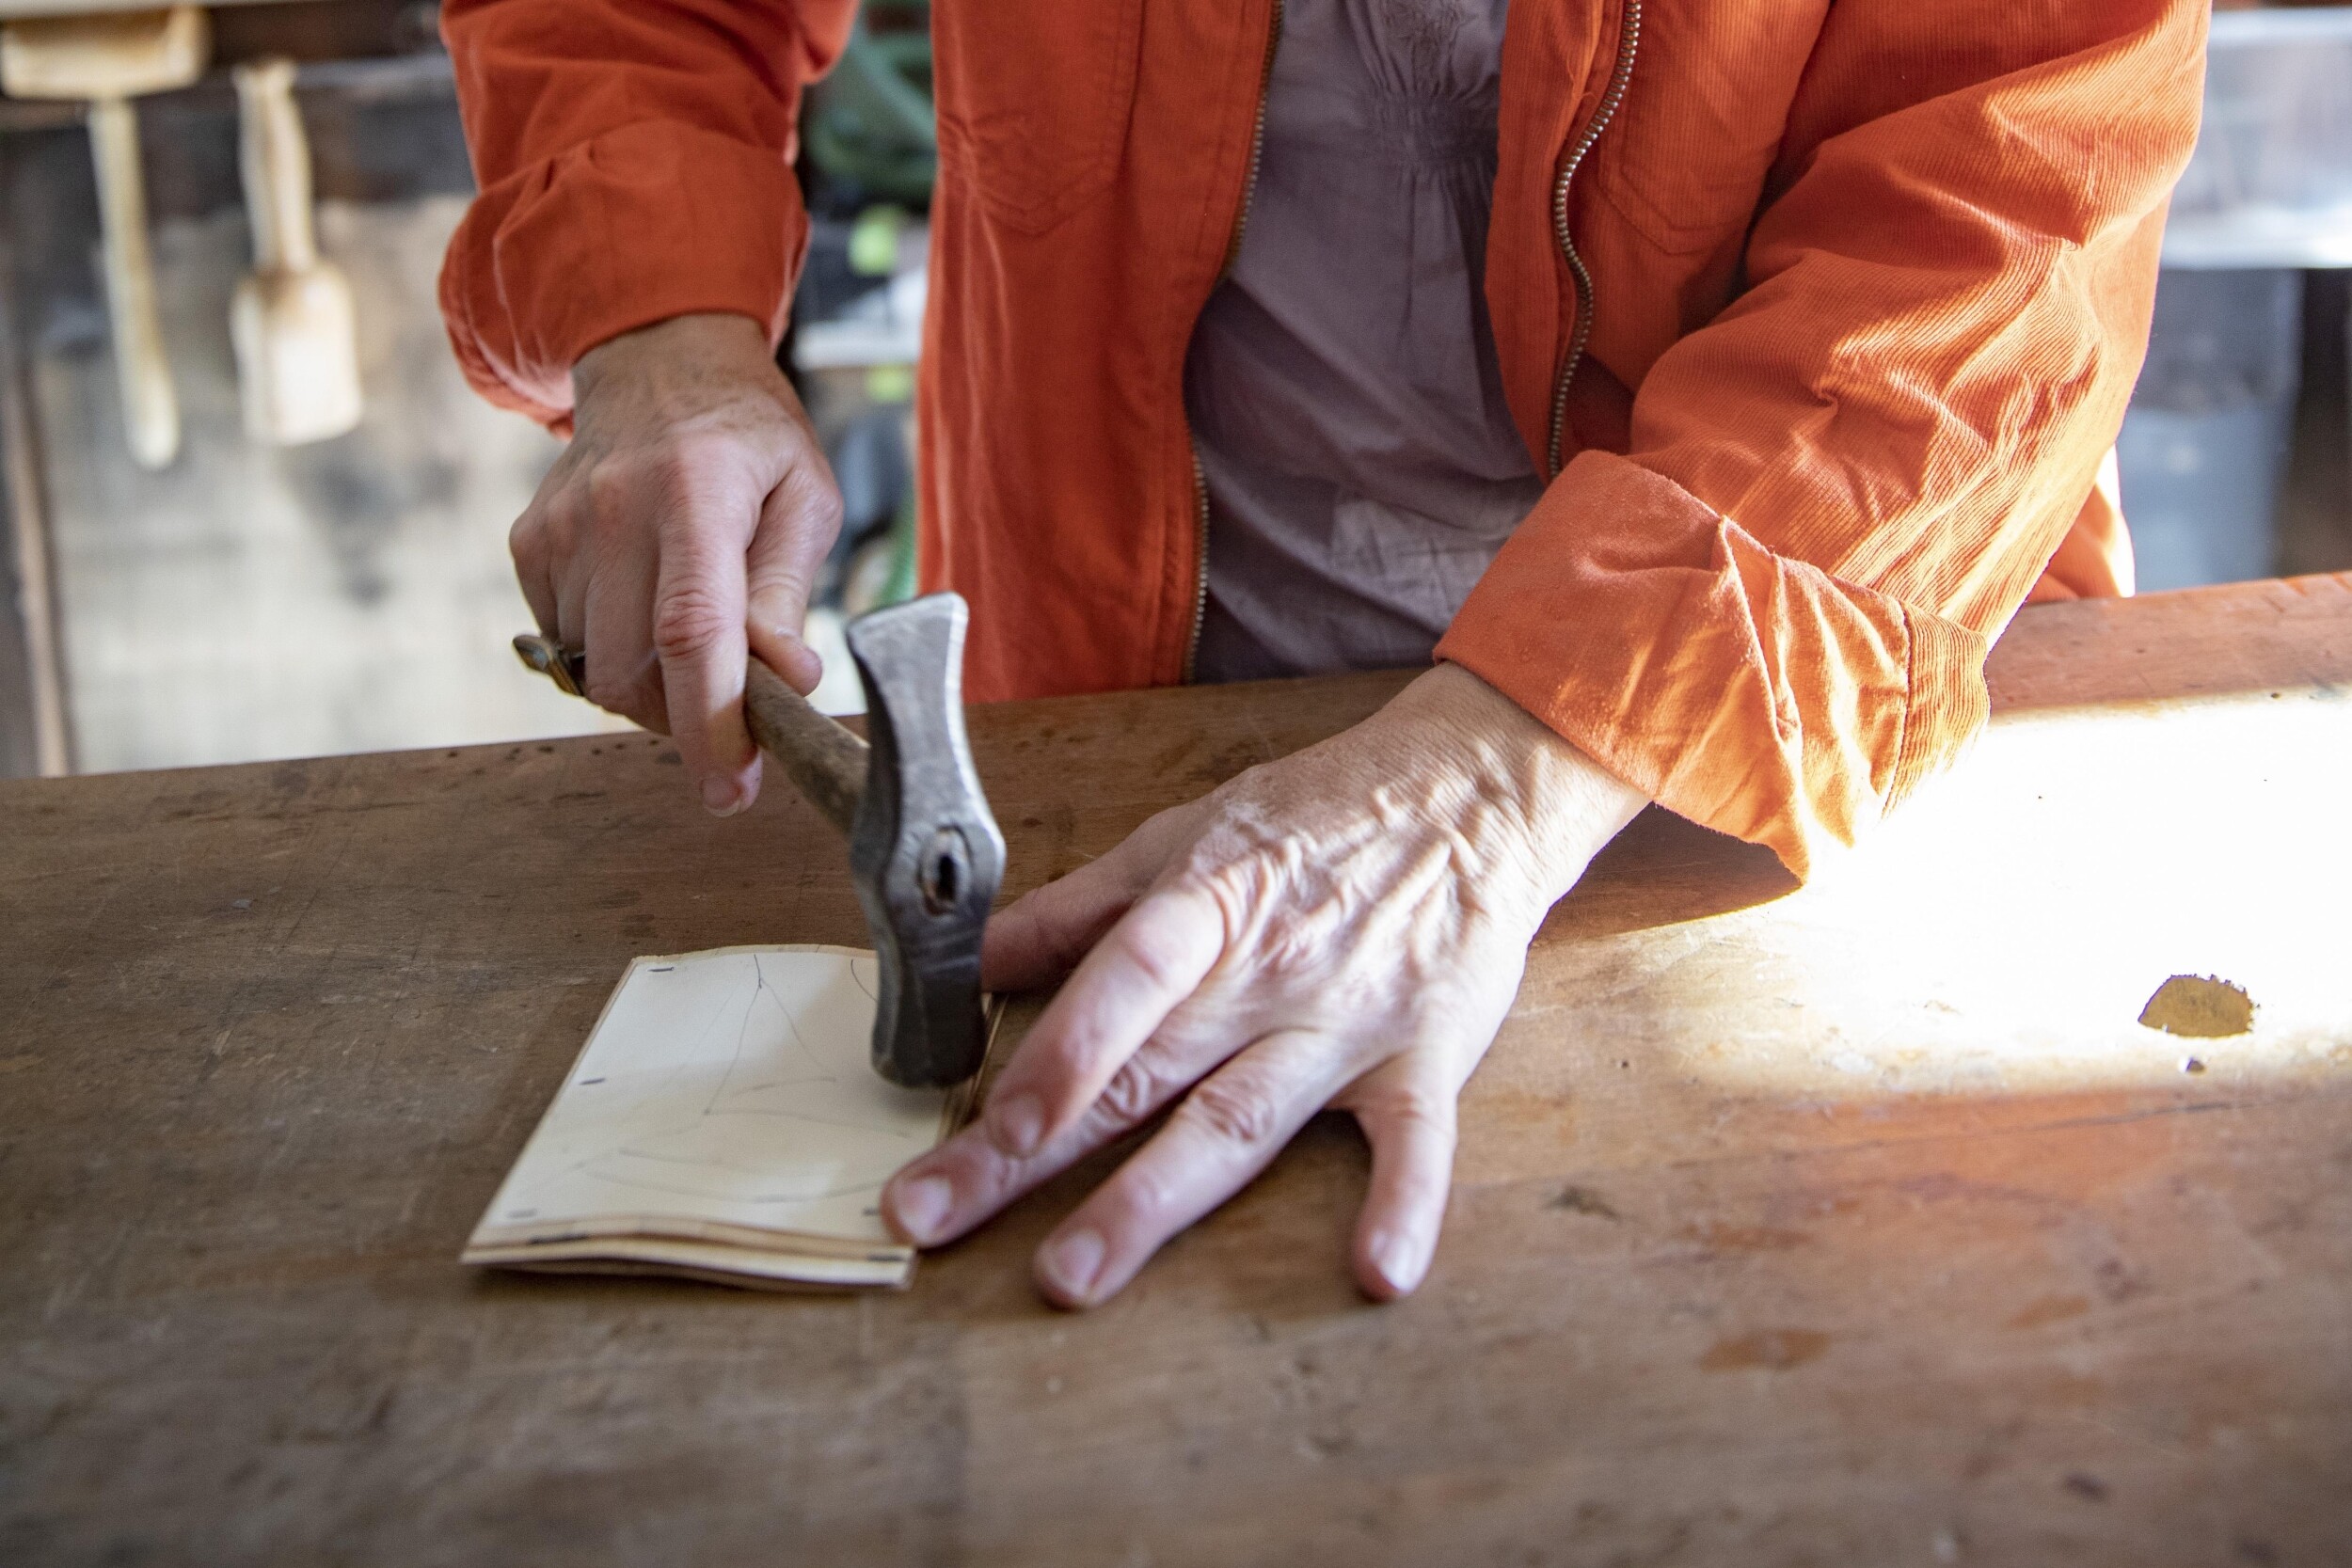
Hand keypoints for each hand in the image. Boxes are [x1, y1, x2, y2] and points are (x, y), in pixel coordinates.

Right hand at [511, 312, 842, 814]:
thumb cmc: (748, 440)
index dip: (711, 724)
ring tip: (692, 644)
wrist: (656, 364)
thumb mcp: (804, 496)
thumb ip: (787, 590)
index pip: (692, 633)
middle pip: (630, 670)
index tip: (732, 790)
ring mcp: (560, 528)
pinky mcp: (528, 545)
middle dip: (683, 720)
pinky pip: (562, 643)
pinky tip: (643, 609)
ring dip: (649, 688)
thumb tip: (785, 679)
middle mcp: (614, 510)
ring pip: (593, 670)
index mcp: (696, 493)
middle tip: (731, 717)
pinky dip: (610, 655)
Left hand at [882, 662, 1647, 1306]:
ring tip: (1074, 1274)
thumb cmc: (1319, 815)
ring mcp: (1347, 1024)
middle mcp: (1269, 974)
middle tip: (932, 1219)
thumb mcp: (1188, 833)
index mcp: (1208, 905)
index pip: (1120, 986)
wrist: (1473, 791)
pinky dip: (1406, 1206)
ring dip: (1153, 1203)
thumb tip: (972, 958)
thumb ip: (1081, 908)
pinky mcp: (1425, 1061)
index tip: (982, 1120)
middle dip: (1028, 1155)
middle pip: (1139, 1076)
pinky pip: (1418, 1144)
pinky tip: (1379, 1273)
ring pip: (1238, 1123)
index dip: (1051, 1055)